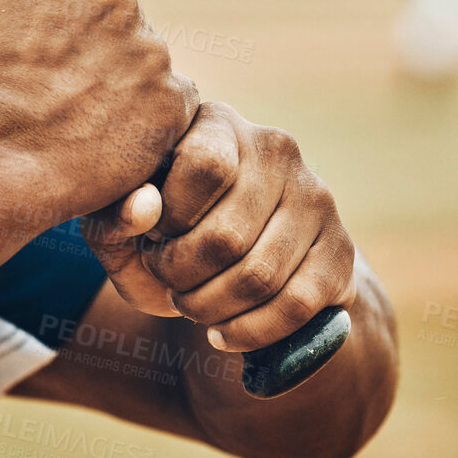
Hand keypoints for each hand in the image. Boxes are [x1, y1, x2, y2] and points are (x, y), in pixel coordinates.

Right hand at [0, 0, 197, 223]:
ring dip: (123, 81)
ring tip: (81, 118)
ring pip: (145, 59)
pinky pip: (171, 103)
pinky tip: (109, 137)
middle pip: (118, 13)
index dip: (67, 6)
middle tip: (63, 85)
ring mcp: (150, 50)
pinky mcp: (171, 100)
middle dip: (97, 43)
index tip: (55, 37)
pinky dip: (148, 120)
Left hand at [82, 101, 356, 348]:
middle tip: (169, 281)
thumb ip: (116, 213)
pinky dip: (250, 332)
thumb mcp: (123, 223)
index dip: (171, 218)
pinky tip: (221, 333)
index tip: (154, 236)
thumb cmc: (162, 234)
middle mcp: (276, 149)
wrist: (233, 265)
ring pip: (259, 277)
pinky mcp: (341, 250)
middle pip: (227, 236)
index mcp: (217, 123)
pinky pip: (296, 306)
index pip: (204, 166)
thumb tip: (143, 209)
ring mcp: (316, 198)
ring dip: (211, 309)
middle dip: (182, 278)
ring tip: (190, 305)